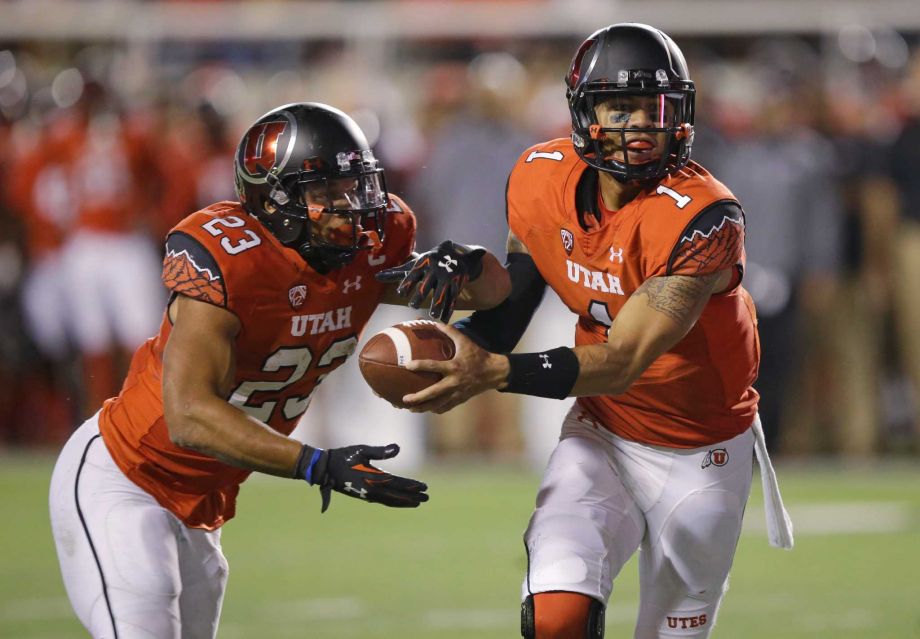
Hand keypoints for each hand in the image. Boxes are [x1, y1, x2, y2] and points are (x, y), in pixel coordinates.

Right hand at [302, 444, 428, 512]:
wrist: (325, 469)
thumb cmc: (343, 456)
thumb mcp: (362, 450)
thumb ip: (380, 451)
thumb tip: (398, 448)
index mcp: (373, 478)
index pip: (398, 483)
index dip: (412, 486)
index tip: (424, 487)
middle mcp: (372, 489)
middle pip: (397, 495)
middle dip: (412, 496)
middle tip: (427, 498)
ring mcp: (368, 494)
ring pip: (390, 500)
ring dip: (404, 502)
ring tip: (418, 502)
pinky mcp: (364, 495)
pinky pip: (383, 501)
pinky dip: (394, 502)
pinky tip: (399, 502)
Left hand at [375, 240, 485, 321]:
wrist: (458, 255)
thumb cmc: (430, 262)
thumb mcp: (416, 264)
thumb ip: (397, 273)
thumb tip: (376, 276)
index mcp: (423, 263)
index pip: (413, 274)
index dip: (406, 283)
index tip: (400, 293)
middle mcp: (435, 269)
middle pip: (427, 284)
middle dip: (420, 295)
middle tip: (412, 306)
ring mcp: (447, 277)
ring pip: (441, 293)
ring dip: (437, 305)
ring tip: (432, 315)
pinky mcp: (457, 284)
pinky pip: (452, 298)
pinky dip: (448, 310)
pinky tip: (443, 320)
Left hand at [401, 323, 508, 413]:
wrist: (494, 372)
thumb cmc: (478, 356)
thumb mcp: (466, 342)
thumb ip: (451, 332)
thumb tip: (436, 323)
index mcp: (454, 367)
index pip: (434, 366)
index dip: (420, 365)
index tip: (408, 365)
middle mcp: (454, 382)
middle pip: (433, 393)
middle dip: (419, 397)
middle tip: (405, 399)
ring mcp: (457, 393)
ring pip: (438, 404)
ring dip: (424, 407)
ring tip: (411, 409)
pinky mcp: (461, 399)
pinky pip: (446, 407)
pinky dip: (436, 409)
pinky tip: (427, 409)